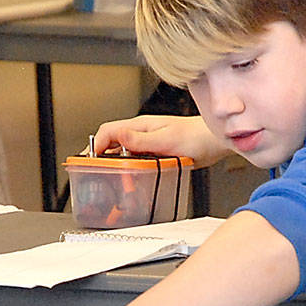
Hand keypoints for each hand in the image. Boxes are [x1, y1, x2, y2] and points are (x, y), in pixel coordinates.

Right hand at [92, 114, 229, 167]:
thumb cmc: (197, 137)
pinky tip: (133, 179)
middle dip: (102, 157)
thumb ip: (141, 139)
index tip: (90, 161)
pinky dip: (131, 169)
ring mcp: (149, 143)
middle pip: (112, 142)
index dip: (95, 145)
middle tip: (96, 173)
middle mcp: (142, 133)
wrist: (216, 141)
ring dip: (117, 165)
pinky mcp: (157, 153)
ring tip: (113, 180)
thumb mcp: (167, 139)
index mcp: (141, 126)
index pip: (108, 132)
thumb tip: (118, 135)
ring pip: (124, 153)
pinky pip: (137, 160)